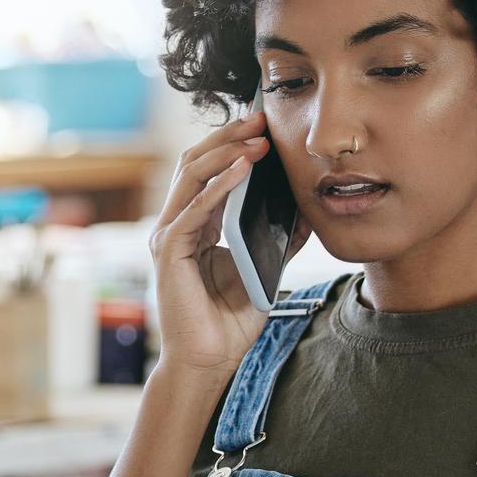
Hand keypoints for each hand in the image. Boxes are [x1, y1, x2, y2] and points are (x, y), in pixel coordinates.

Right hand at [148, 109, 277, 378]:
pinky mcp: (170, 251)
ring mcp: (170, 235)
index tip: (266, 125)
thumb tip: (306, 211)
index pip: (209, 170)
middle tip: (260, 117)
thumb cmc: (229, 321)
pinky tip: (242, 170)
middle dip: (228, 136)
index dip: (234, 144)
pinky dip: (218, 186)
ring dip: (225, 152)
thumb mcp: (264, 270)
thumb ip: (277, 239)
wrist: (209, 359)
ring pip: (190, 176)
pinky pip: (194, 209)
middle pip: (195, 162)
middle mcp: (178, 223)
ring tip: (256, 137)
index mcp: (197, 224)